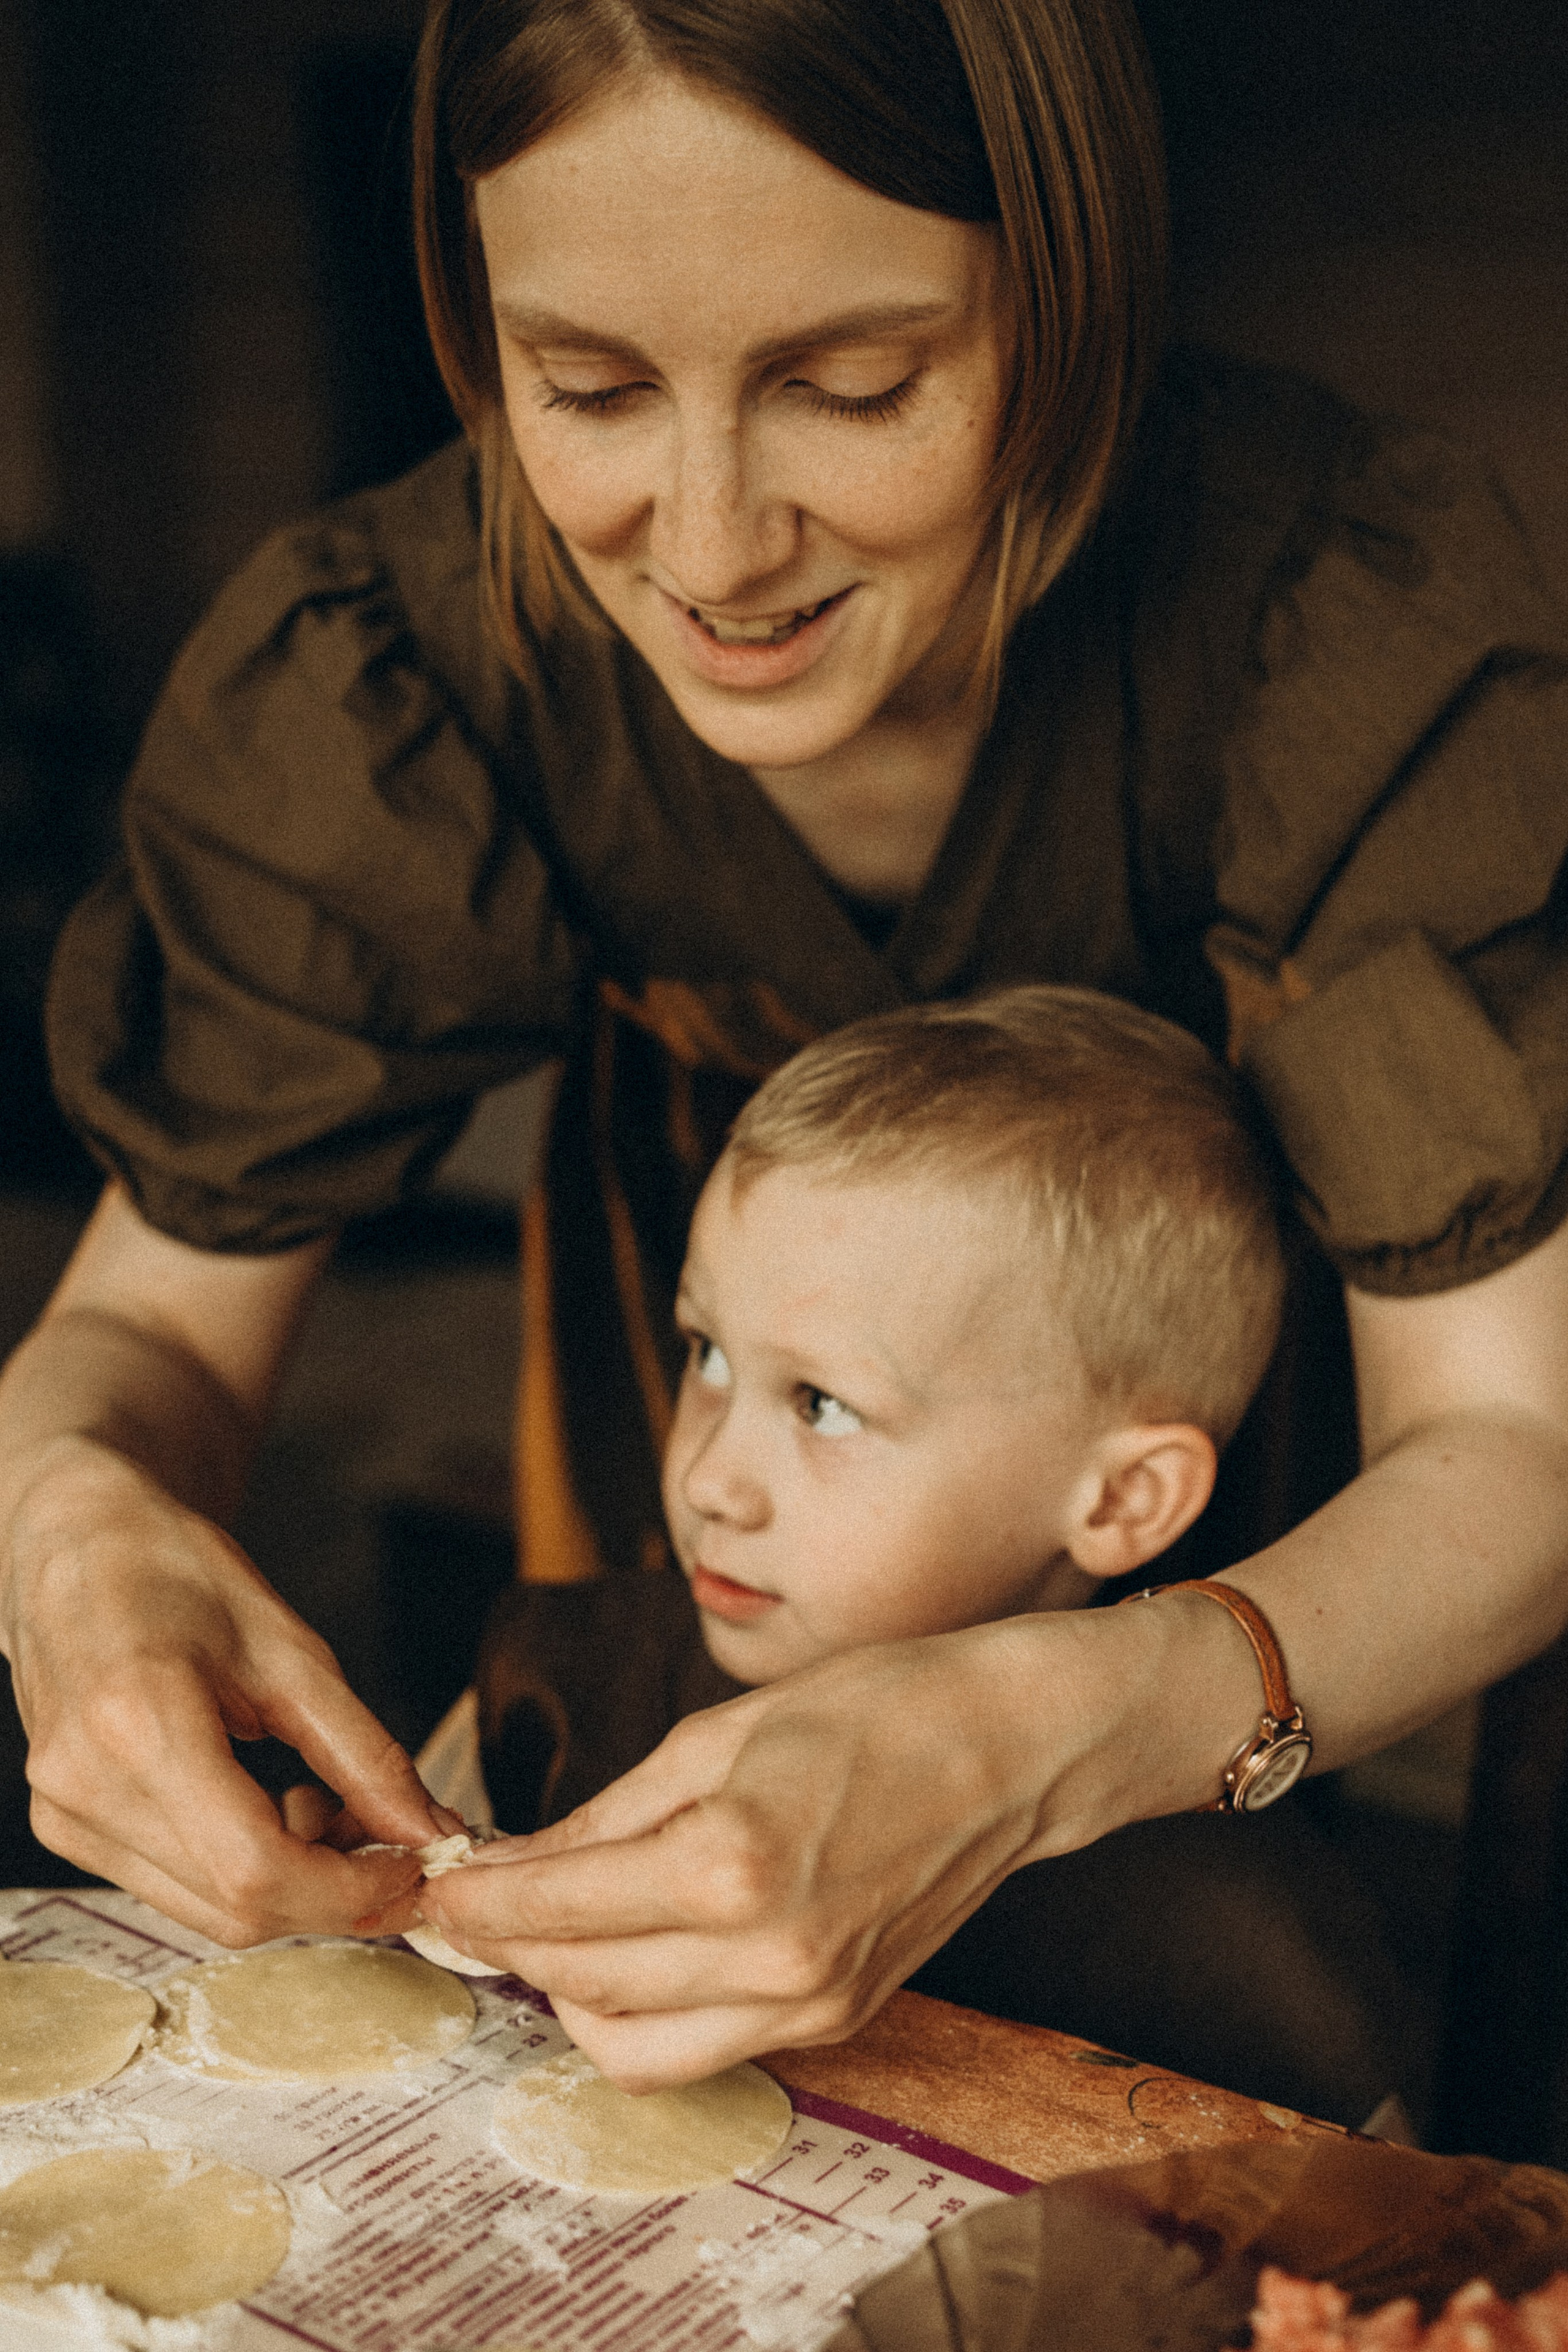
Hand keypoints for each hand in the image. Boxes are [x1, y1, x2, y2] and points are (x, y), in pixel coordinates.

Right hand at [5, 1438, 444, 1944]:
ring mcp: (66, 1815)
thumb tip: (429, 1834)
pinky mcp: (65, 1828)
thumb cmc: (177, 1573)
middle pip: (235, 1906)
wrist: (78, 1546)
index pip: (255, 1869)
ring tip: (324, 1803)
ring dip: (292, 1883)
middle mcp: (87, 1786)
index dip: (349, 1890)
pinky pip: (176, 1887)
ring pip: (208, 1911)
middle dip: (334, 1892)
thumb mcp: (291, 1652)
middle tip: (390, 1838)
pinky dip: (244, 1868)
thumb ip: (364, 1753)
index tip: (413, 1868)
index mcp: (140, 1723)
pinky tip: (270, 1804)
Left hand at [419, 1622, 1086, 2087]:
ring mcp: (806, 2000)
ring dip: (575, 1994)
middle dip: (514, 1943)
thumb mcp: (716, 1734)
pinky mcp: (834, 2021)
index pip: (559, 1908)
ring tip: (561, 1929)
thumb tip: (514, 1862)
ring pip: (631, 2048)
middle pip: (580, 1985)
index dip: (478, 1900)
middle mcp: (768, 1953)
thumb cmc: (873, 1709)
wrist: (1010, 1748)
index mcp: (730, 1861)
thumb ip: (607, 1814)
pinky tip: (640, 1950)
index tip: (436, 1886)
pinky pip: (705, 2050)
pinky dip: (649, 2013)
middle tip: (485, 1898)